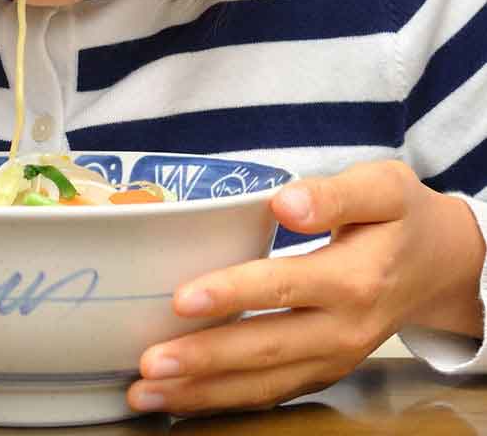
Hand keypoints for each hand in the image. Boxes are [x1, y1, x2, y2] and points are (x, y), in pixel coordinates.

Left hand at [127, 160, 484, 415]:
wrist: (443, 265)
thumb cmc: (401, 218)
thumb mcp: (383, 187)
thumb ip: (335, 194)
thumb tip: (287, 203)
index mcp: (356, 277)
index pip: (286, 286)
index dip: (233, 293)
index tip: (181, 298)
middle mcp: (344, 328)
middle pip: (267, 348)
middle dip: (204, 359)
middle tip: (149, 364)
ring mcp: (333, 358)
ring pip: (263, 384)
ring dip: (202, 392)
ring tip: (146, 393)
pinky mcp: (323, 371)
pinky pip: (270, 394)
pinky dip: (223, 401)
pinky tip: (179, 400)